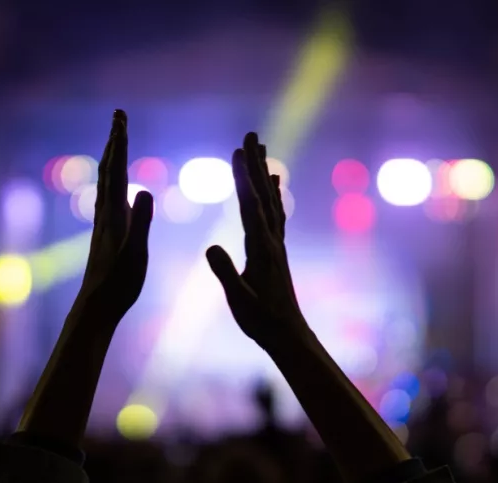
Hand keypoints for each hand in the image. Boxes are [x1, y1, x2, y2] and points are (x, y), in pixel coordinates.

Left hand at [75, 110, 153, 325]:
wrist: (97, 306)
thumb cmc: (119, 283)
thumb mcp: (136, 252)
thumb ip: (141, 222)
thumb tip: (144, 189)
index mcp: (114, 213)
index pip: (117, 169)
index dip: (120, 142)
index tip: (121, 117)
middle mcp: (106, 213)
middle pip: (109, 169)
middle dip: (115, 141)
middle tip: (119, 116)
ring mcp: (104, 223)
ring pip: (107, 182)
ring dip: (112, 158)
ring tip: (117, 142)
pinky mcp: (106, 234)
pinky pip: (109, 197)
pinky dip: (113, 181)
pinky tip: (116, 187)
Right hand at [206, 132, 305, 349]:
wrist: (287, 333)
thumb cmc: (260, 320)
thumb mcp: (238, 300)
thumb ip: (225, 273)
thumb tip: (210, 247)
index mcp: (260, 249)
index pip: (250, 206)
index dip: (243, 178)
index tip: (237, 152)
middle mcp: (272, 239)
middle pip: (263, 194)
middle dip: (255, 163)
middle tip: (251, 134)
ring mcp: (276, 242)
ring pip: (271, 199)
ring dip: (264, 172)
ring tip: (261, 148)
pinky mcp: (276, 248)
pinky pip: (276, 213)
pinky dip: (273, 193)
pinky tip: (274, 182)